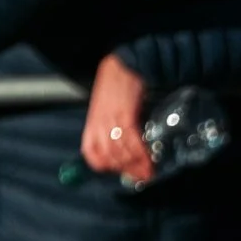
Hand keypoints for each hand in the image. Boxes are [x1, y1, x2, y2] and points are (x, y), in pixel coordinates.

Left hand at [82, 49, 152, 186]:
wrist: (123, 65)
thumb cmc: (115, 86)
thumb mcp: (105, 109)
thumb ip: (110, 128)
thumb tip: (122, 148)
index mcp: (92, 125)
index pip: (93, 156)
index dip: (108, 167)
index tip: (123, 172)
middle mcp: (99, 125)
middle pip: (110, 157)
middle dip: (127, 169)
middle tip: (143, 175)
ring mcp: (111, 120)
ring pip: (122, 151)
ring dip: (137, 164)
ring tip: (149, 170)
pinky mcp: (124, 113)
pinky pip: (132, 139)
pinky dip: (141, 151)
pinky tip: (148, 157)